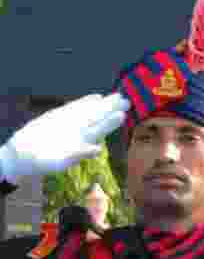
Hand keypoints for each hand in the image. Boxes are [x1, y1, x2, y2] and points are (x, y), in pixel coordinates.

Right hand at [0, 93, 129, 183]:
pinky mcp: (60, 116)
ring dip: (103, 104)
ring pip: (90, 111)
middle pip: (99, 118)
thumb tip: (98, 150)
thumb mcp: (59, 162)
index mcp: (83, 143)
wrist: (22, 154)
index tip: (121, 114)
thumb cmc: (40, 162)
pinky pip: (75, 108)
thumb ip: (78, 155)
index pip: (100, 131)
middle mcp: (80, 132)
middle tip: (126, 101)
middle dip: (112, 109)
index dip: (110, 123)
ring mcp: (71, 123)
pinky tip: (95, 97)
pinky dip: (85, 102)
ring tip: (118, 96)